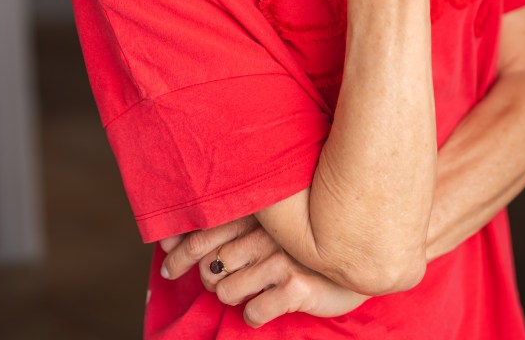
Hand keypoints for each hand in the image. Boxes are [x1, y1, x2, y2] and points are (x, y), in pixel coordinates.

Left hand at [160, 219, 366, 327]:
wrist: (358, 255)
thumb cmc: (302, 240)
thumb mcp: (268, 222)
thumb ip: (230, 224)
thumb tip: (172, 239)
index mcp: (258, 211)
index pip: (202, 232)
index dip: (179, 251)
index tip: (166, 263)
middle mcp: (267, 232)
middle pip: (211, 267)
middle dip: (207, 279)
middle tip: (215, 282)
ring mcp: (282, 258)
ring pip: (228, 291)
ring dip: (233, 296)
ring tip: (250, 289)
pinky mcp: (296, 286)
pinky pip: (254, 312)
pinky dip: (254, 314)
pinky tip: (267, 304)